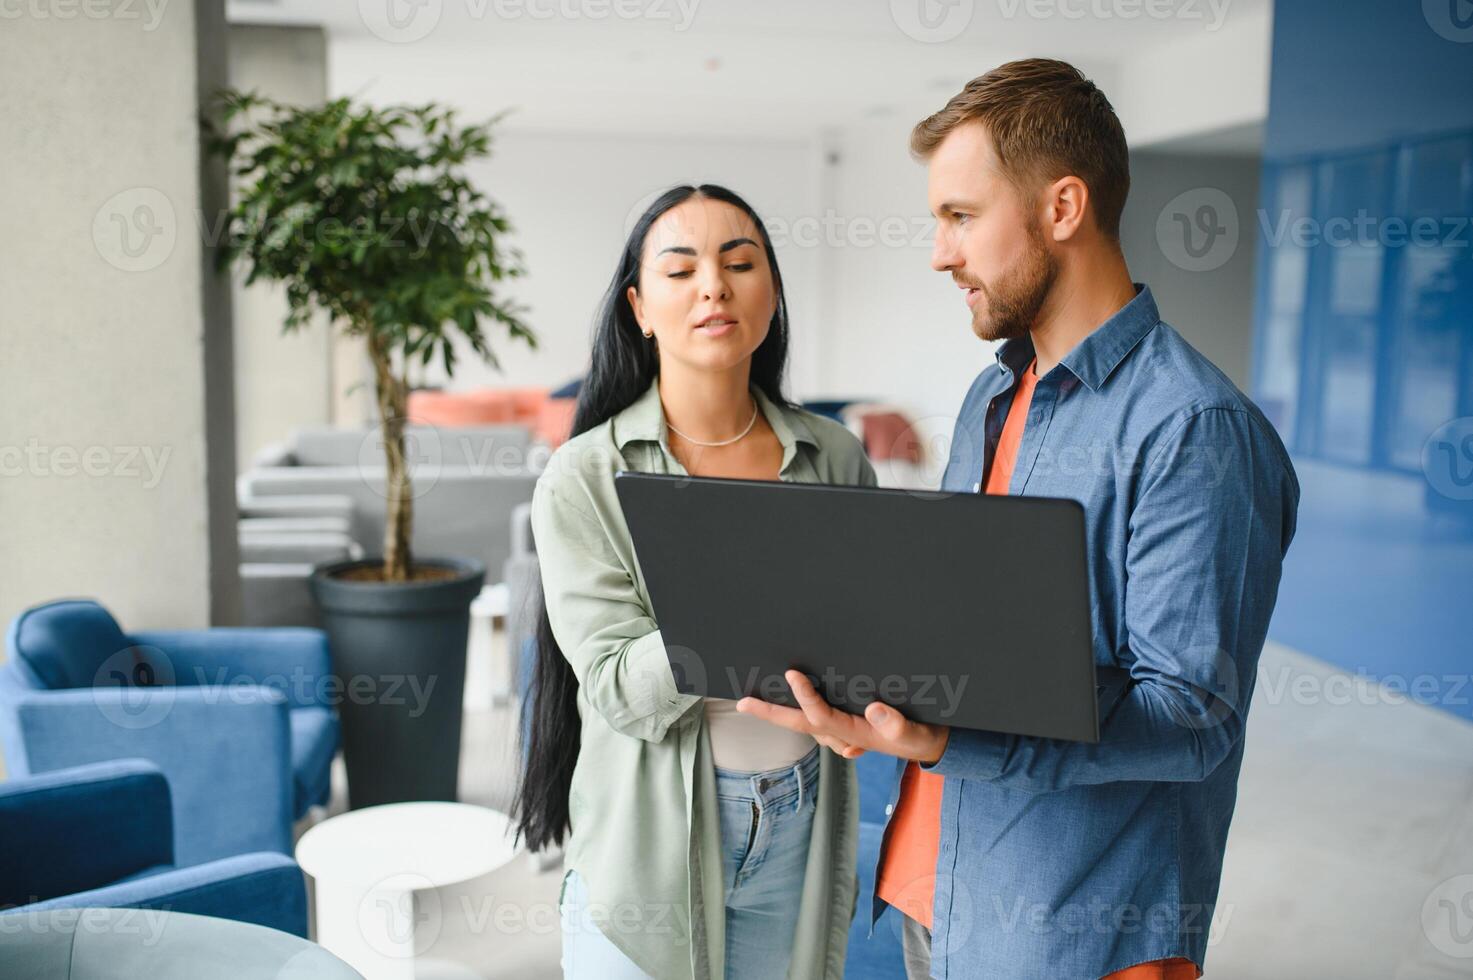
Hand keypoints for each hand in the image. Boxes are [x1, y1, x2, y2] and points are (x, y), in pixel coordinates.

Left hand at [736, 670, 950, 763]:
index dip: (804, 696)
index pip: (820, 715)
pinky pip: (815, 719)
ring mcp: (840, 733)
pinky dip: (800, 709)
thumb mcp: (914, 733)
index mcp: (852, 734)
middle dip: (769, 713)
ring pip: (804, 722)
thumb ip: (896, 724)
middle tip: (742, 702)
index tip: (792, 674)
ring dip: (780, 711)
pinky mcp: (845, 726)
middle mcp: (840, 735)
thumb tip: (873, 709)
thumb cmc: (918, 737)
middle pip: (798, 723)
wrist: (926, 745)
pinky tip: (789, 697)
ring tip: (756, 695)